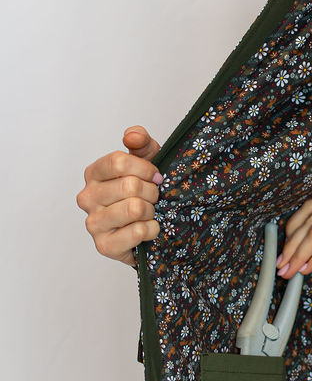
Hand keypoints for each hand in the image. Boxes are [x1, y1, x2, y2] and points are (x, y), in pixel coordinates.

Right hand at [77, 125, 162, 267]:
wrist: (148, 228)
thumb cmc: (144, 191)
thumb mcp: (147, 161)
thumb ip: (141, 142)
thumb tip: (132, 135)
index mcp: (94, 173)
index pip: (119, 162)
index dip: (145, 168)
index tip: (155, 176)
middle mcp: (87, 197)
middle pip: (130, 186)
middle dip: (152, 192)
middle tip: (154, 198)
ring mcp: (93, 223)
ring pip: (134, 208)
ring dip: (151, 211)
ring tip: (149, 213)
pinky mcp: (104, 245)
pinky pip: (138, 232)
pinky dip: (152, 229)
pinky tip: (148, 229)